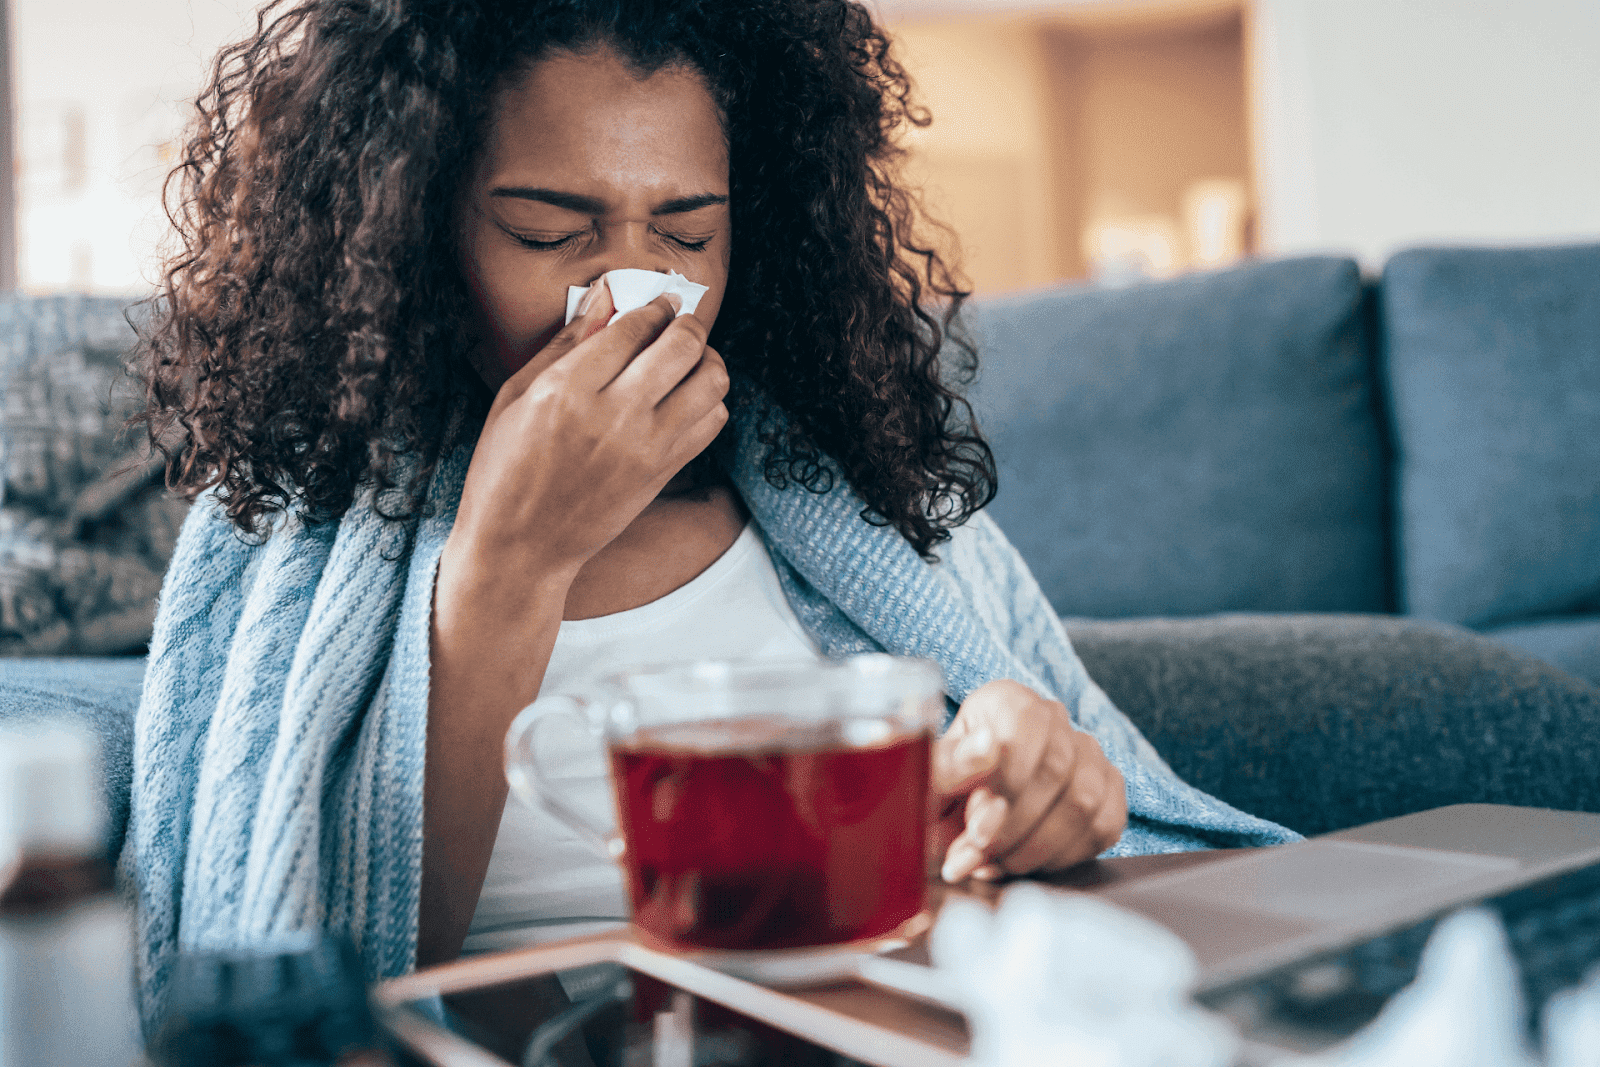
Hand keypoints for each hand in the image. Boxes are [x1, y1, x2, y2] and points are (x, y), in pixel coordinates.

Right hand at [445, 275, 730, 600]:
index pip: (633, 326)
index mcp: (567, 389)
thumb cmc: (506, 469)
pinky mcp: (663, 472)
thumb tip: (604, 296)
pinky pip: (711, 421)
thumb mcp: (516, 396)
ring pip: (710, 381)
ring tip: (688, 359)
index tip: (660, 300)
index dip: (653, 305)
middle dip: (686, 322)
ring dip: (706, 359)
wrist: (521, 547)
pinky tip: (686, 398)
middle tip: (678, 320)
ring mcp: (645, 447)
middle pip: (682, 346)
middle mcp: (613, 415)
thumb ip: (566, 344)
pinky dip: (709, 400)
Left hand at [932, 679, 1127, 881]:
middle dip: (1014, 828)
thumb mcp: (929, 778)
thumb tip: (987, 747)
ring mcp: (1087, 754)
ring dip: (1037, 849)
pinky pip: (1105, 826)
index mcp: (1007, 700)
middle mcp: (1055, 718)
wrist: (956, 815)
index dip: (1005, 785)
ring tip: (996, 864)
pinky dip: (1064, 857)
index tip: (975, 829)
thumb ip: (949, 764)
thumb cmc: (942, 792)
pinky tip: (1027, 864)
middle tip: (977, 857)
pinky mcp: (1108, 792)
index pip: (1026, 728)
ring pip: (1085, 803)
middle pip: (1057, 771)